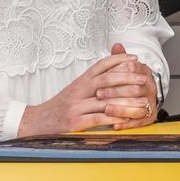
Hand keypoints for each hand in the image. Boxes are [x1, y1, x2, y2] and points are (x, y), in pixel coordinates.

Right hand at [18, 51, 148, 136]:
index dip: (118, 59)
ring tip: (143, 101)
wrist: (34, 123)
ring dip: (127, 101)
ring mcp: (76, 106)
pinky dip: (114, 118)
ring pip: (106, 100)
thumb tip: (111, 74)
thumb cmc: (58, 108)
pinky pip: (98, 118)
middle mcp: (78, 91)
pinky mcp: (74, 122)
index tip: (135, 57)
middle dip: (128, 77)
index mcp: (79, 82)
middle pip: (106, 80)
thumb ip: (91, 83)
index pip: (100, 65)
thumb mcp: (74, 91)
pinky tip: (126, 119)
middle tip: (144, 78)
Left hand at [97, 43, 158, 129]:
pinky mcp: (150, 116)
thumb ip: (119, 59)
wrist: (146, 98)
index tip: (103, 78)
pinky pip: (139, 121)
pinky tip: (114, 124)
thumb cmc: (131, 83)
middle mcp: (150, 87)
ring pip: (137, 106)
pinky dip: (126, 123)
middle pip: (135, 88)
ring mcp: (151, 102)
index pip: (133, 70)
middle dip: (115, 92)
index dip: (118, 73)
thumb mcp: (126, 69)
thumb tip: (116, 45)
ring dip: (120, 108)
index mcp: (145, 73)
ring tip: (105, 109)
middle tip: (99, 95)